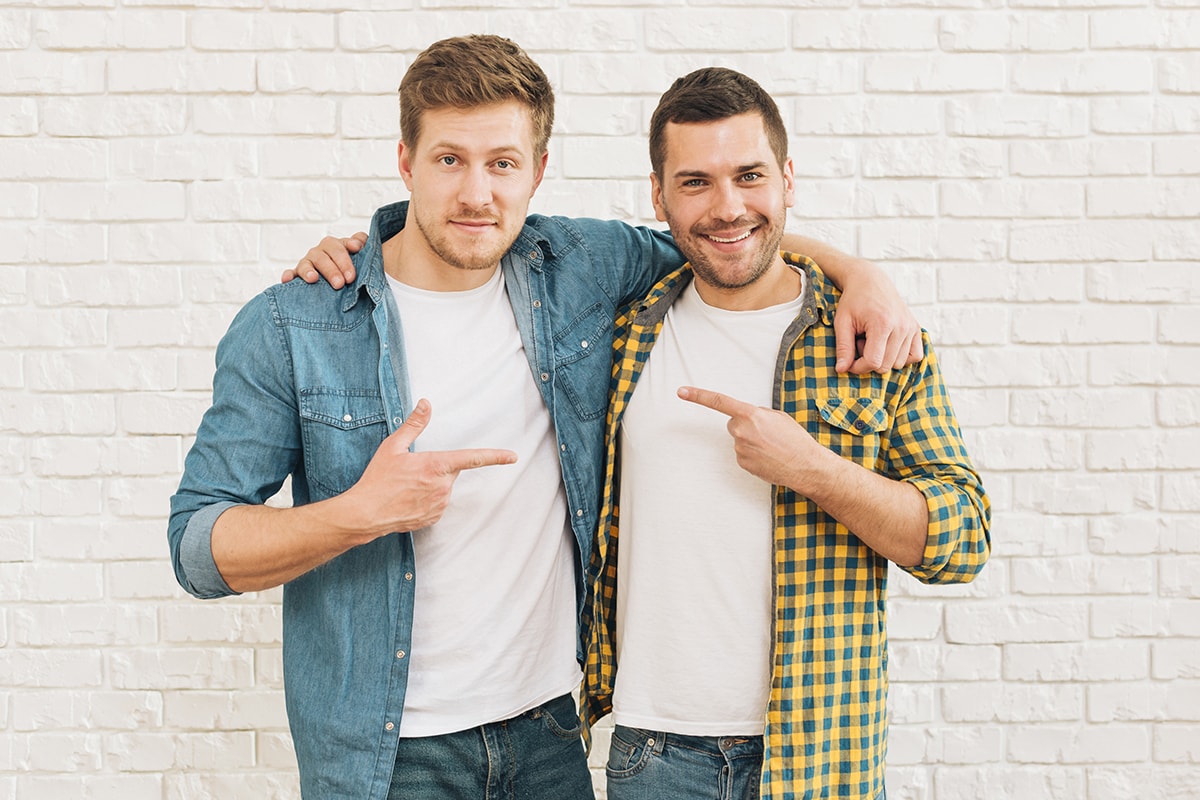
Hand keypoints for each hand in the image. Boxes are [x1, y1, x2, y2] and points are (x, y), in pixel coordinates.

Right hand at [281, 232, 367, 288]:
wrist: (337, 277)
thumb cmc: (348, 264)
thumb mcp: (358, 254)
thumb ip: (361, 244)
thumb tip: (360, 242)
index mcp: (334, 246)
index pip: (340, 246)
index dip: (348, 248)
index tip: (356, 249)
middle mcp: (320, 252)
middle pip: (324, 257)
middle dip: (332, 269)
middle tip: (341, 282)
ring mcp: (307, 263)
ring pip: (306, 264)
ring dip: (309, 271)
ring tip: (313, 278)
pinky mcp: (297, 274)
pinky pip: (291, 273)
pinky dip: (288, 275)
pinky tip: (287, 280)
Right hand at [345, 399, 516, 536]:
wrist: (366, 513)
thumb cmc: (378, 479)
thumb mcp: (393, 446)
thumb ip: (414, 425)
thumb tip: (426, 404)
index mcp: (436, 465)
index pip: (473, 458)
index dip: (495, 456)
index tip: (512, 456)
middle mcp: (442, 486)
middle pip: (450, 471)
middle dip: (436, 468)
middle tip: (411, 471)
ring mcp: (439, 504)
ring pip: (443, 488)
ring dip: (430, 484)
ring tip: (405, 487)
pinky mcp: (434, 517)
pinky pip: (437, 503)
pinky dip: (426, 499)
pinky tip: (407, 499)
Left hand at [677, 386, 823, 489]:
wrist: (806, 465)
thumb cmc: (795, 439)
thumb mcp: (778, 417)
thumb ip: (758, 413)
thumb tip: (747, 417)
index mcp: (750, 415)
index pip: (719, 401)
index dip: (698, 395)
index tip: (681, 391)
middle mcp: (741, 431)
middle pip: (734, 424)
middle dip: (746, 426)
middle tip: (768, 434)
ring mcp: (740, 449)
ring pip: (740, 440)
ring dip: (752, 442)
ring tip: (772, 447)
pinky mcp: (743, 463)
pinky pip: (744, 454)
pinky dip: (754, 455)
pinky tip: (769, 457)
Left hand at [833, 260, 921, 374]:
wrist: (870, 281)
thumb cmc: (853, 300)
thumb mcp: (842, 322)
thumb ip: (843, 347)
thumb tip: (841, 370)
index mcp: (882, 324)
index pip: (873, 362)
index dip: (858, 367)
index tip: (849, 362)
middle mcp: (901, 326)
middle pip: (886, 366)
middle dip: (869, 360)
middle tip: (861, 342)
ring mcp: (911, 327)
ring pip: (899, 363)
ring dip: (884, 358)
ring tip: (873, 340)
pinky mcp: (916, 328)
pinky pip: (915, 356)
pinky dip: (901, 357)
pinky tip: (888, 345)